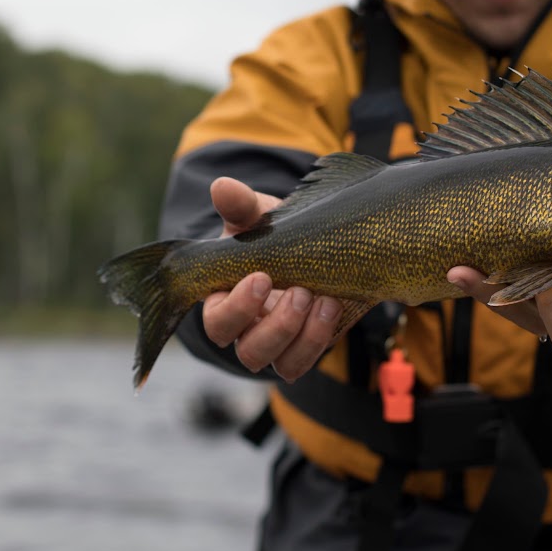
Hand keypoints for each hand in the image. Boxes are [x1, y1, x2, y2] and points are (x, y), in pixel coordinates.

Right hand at [200, 177, 344, 379]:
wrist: (312, 244)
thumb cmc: (272, 233)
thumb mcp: (256, 217)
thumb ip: (240, 206)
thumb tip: (222, 187)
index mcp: (224, 300)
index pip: (218, 320)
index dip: (237, 307)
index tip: (262, 276)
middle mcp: (246, 330)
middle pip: (248, 350)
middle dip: (277, 325)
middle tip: (300, 291)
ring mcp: (277, 344)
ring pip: (280, 363)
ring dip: (303, 336)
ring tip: (324, 299)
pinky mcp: (304, 348)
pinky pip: (305, 362)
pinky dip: (319, 339)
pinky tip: (333, 305)